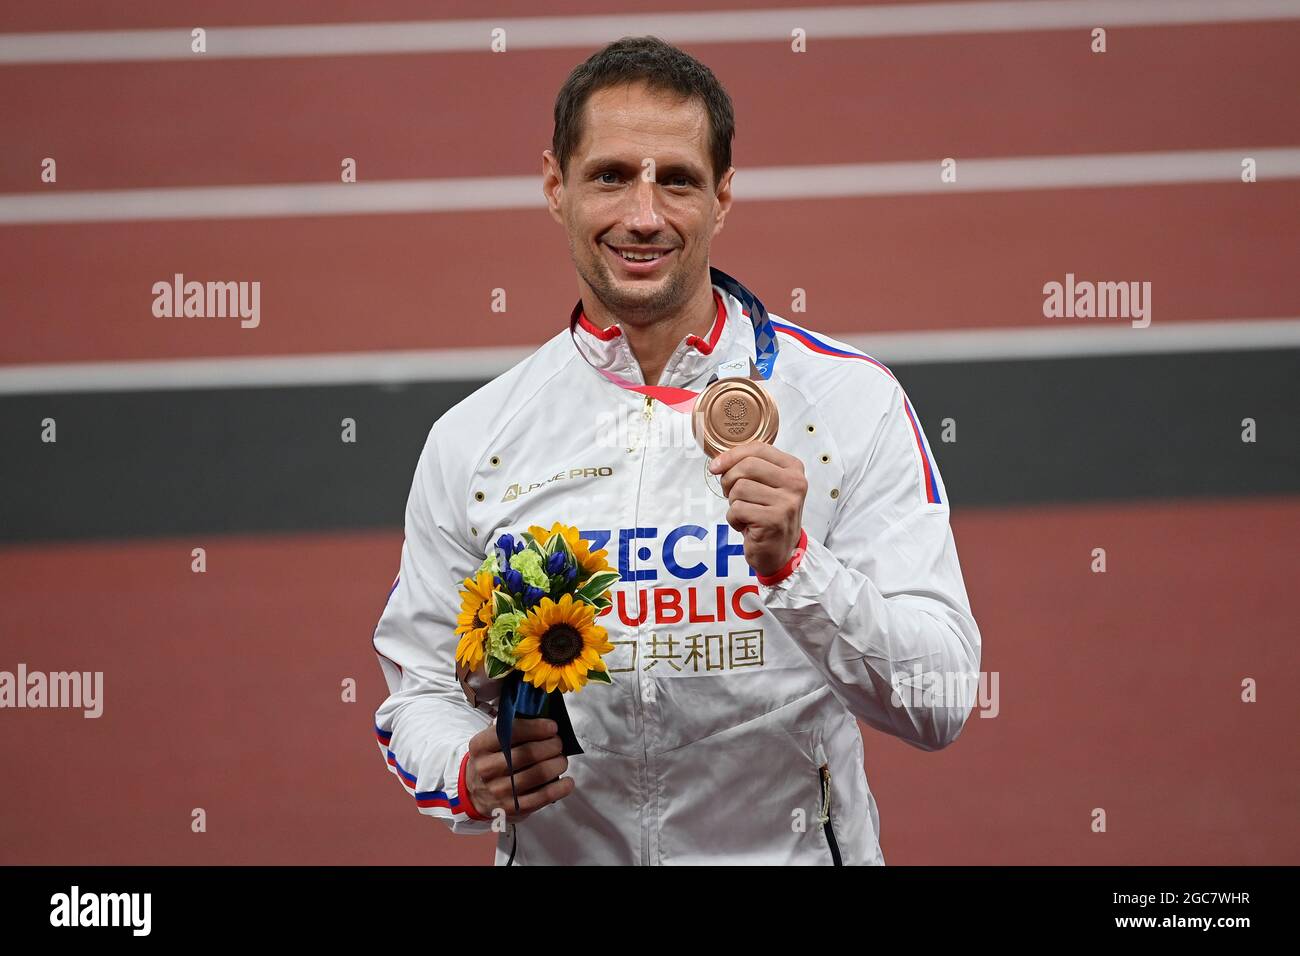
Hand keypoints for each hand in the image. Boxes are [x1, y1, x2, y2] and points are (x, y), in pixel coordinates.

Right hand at [464, 718, 574, 822]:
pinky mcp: (513, 808)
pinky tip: (567, 782)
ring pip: (538, 774)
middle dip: (551, 745)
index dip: (536, 728)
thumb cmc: (491, 759)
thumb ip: (511, 728)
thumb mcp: (490, 741)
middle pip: (528, 753)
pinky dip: (559, 788)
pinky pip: (542, 797)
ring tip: (562, 760)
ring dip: (557, 764)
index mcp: (480, 746)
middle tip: (558, 743)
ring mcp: (499, 791)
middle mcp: (486, 769)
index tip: (552, 726)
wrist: (474, 794)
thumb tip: (545, 718)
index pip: (511, 732)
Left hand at [709, 441, 806, 577]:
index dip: (731, 455)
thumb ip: (749, 468)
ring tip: (745, 513)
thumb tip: (718, 462)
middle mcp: (795, 483)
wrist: (779, 552)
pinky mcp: (773, 520)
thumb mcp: (765, 485)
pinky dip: (734, 519)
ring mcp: (786, 502)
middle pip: (746, 466)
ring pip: (740, 488)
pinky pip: (738, 509)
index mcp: (793, 468)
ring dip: (733, 503)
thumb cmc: (767, 516)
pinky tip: (746, 525)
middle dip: (729, 480)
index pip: (758, 448)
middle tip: (733, 496)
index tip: (716, 467)